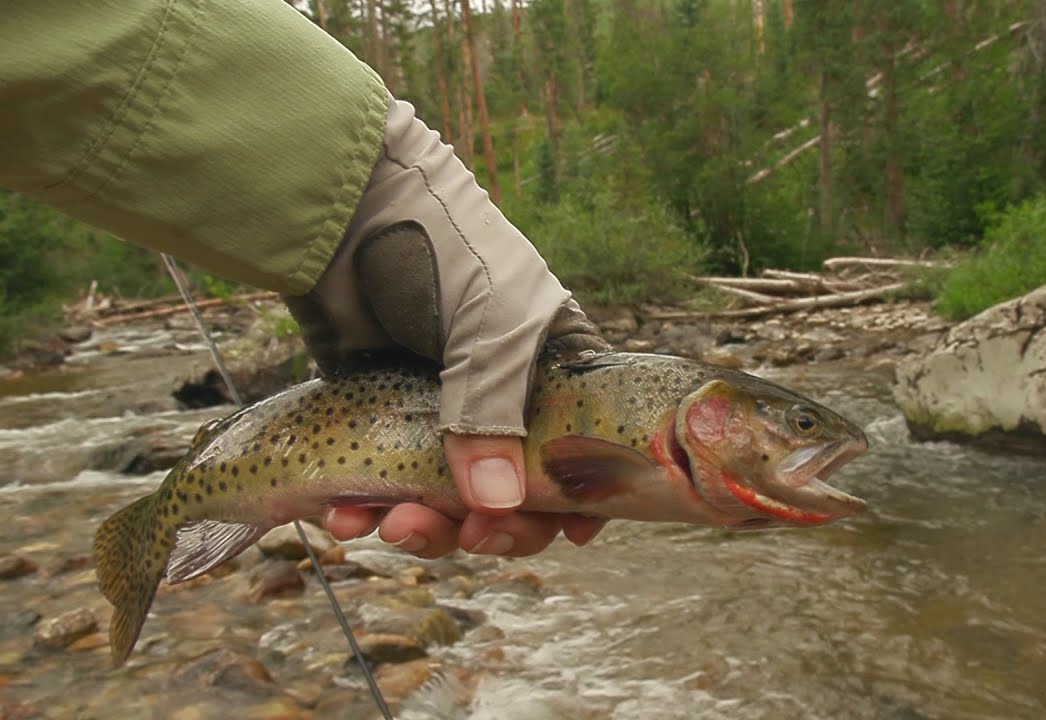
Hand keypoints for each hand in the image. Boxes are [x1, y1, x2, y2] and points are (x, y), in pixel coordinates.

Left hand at [285, 98, 609, 556]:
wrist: (343, 202)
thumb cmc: (445, 247)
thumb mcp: (493, 325)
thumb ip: (495, 414)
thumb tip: (495, 506)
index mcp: (551, 369)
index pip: (581, 448)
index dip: (581, 494)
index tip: (573, 532)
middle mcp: (497, 398)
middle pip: (511, 490)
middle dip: (493, 523)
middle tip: (471, 535)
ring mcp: (433, 411)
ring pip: (440, 497)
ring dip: (423, 525)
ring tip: (390, 527)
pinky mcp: (371, 415)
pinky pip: (377, 481)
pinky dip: (366, 507)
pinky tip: (346, 517)